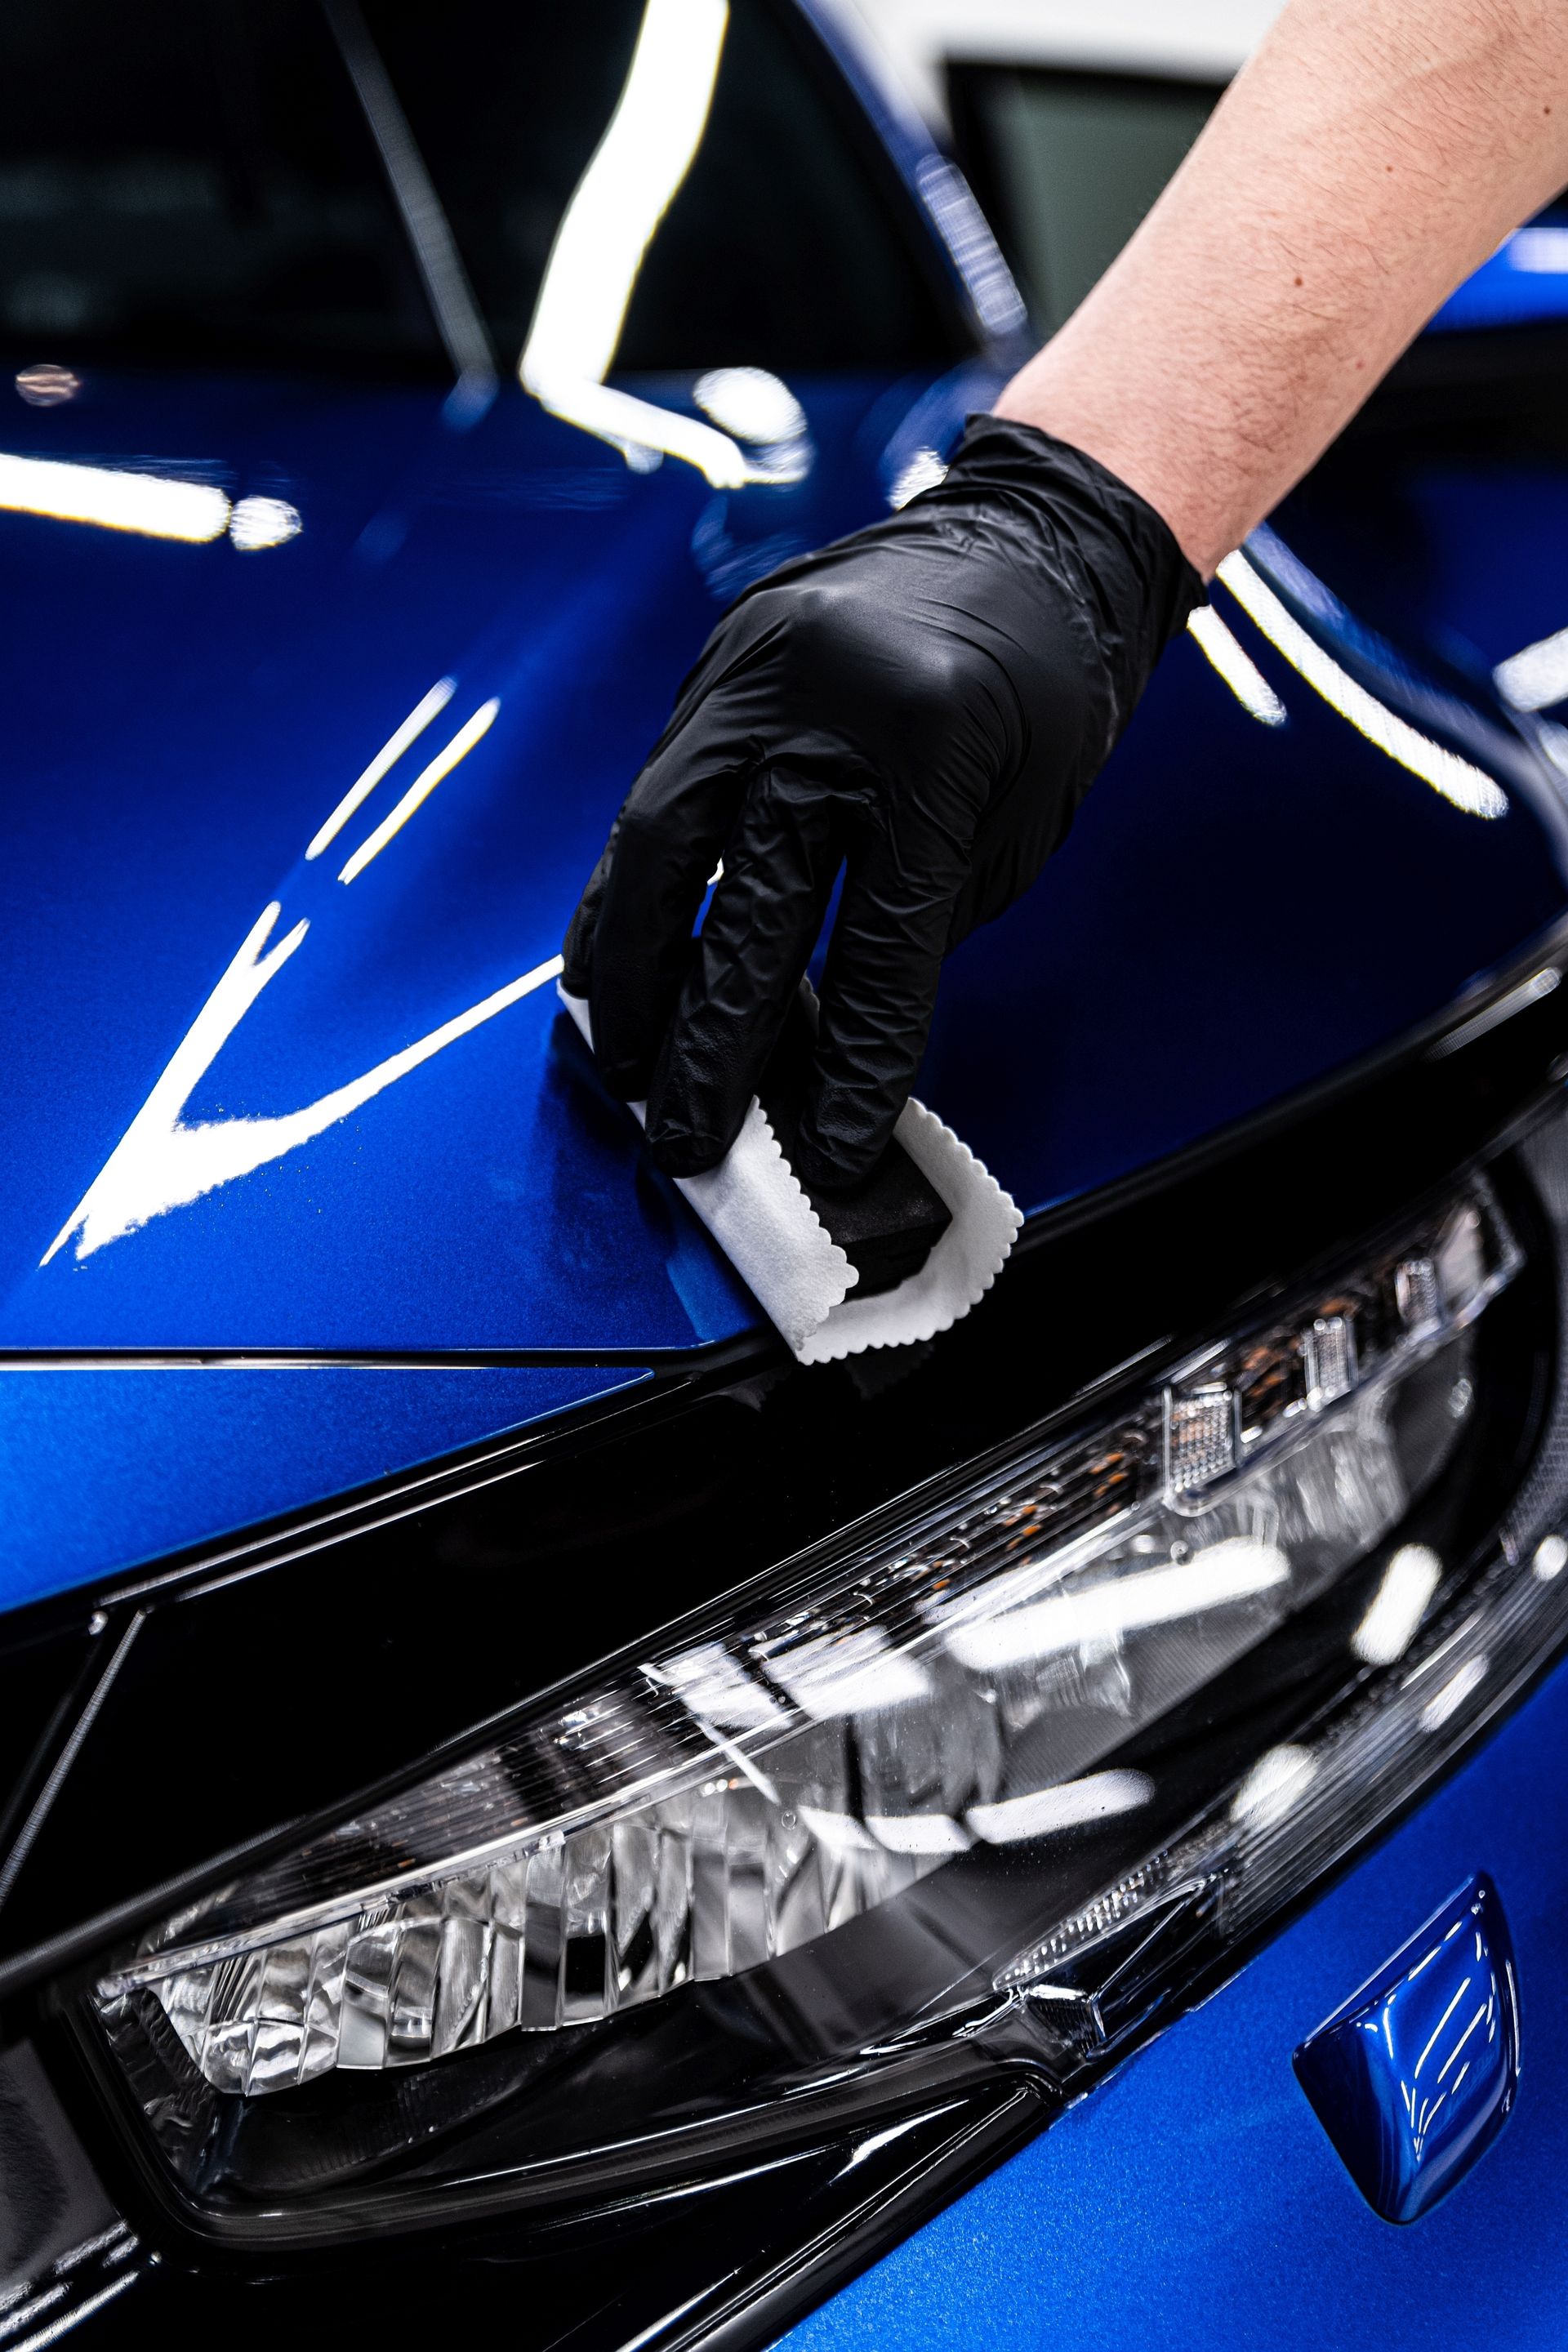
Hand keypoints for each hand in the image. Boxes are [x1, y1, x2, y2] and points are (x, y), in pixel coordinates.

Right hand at [563, 415, 1199, 1189]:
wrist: (1031, 540)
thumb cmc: (1044, 697)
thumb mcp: (1017, 823)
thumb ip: (920, 927)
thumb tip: (827, 1046)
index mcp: (935, 744)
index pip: (877, 938)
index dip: (851, 1056)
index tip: (829, 1147)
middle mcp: (829, 701)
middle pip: (750, 901)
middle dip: (709, 1040)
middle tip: (685, 1138)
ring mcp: (755, 672)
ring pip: (661, 840)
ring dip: (631, 970)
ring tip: (620, 1064)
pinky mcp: (716, 668)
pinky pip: (650, 794)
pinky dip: (621, 890)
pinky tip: (599, 963)